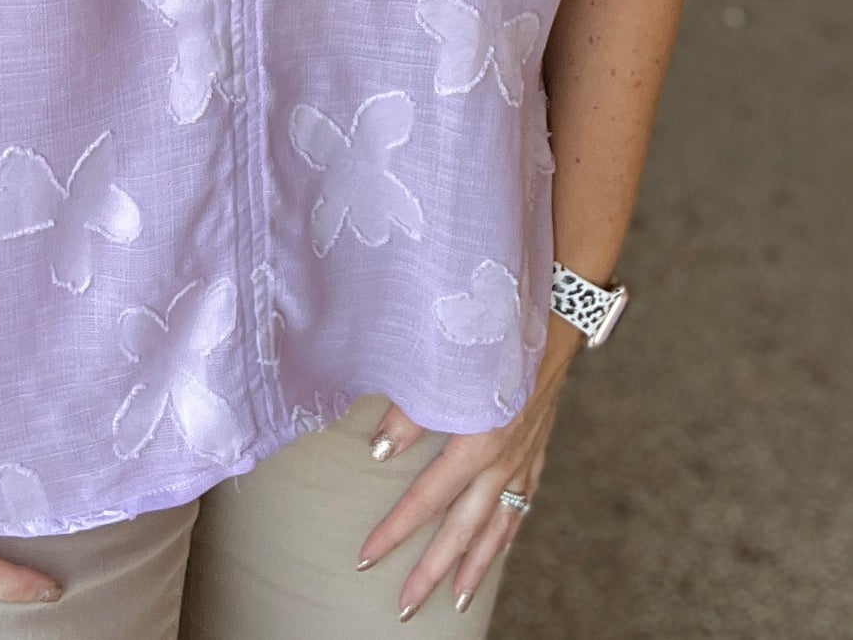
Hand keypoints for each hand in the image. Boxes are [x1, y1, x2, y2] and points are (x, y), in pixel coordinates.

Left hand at [354, 312, 581, 620]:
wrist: (555, 317)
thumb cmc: (495, 335)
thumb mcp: (449, 367)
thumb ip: (411, 410)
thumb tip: (378, 448)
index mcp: (479, 442)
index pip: (427, 499)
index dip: (395, 530)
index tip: (368, 557)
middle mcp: (504, 462)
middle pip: (462, 530)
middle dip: (432, 570)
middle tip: (405, 605)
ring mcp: (525, 461)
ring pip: (497, 528)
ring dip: (475, 565)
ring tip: (456, 599)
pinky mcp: (537, 451)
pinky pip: (521, 505)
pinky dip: (506, 532)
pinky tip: (496, 547)